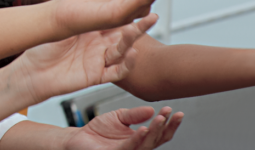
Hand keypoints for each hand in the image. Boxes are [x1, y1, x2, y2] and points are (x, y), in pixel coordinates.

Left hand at [15, 14, 156, 103]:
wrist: (34, 73)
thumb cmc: (44, 50)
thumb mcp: (62, 29)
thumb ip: (78, 17)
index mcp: (92, 34)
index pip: (114, 22)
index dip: (126, 13)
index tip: (137, 2)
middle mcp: (99, 47)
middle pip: (124, 36)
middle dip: (138, 27)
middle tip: (151, 15)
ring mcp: (99, 62)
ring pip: (122, 52)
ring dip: (131, 42)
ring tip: (138, 28)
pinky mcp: (97, 76)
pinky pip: (116, 72)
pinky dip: (126, 64)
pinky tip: (132, 54)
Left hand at [64, 106, 182, 149]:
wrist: (79, 137)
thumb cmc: (99, 130)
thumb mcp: (119, 117)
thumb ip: (135, 114)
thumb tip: (151, 109)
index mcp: (140, 139)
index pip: (159, 133)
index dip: (169, 124)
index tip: (176, 112)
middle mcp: (136, 147)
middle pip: (156, 140)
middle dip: (166, 127)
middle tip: (173, 114)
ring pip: (146, 144)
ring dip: (154, 132)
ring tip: (160, 119)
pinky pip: (129, 147)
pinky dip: (137, 138)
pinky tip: (143, 129)